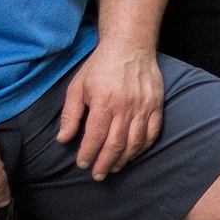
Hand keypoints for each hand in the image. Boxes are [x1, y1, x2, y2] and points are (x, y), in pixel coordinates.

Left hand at [56, 41, 163, 178]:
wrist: (130, 44)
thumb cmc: (101, 65)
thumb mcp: (78, 86)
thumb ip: (71, 114)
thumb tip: (63, 139)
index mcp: (103, 101)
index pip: (95, 136)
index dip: (88, 154)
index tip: (82, 164)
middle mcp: (125, 105)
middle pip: (115, 144)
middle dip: (104, 163)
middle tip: (97, 175)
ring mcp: (143, 105)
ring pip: (134, 142)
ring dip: (123, 159)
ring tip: (113, 167)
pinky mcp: (156, 104)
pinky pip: (152, 132)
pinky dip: (142, 147)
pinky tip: (133, 153)